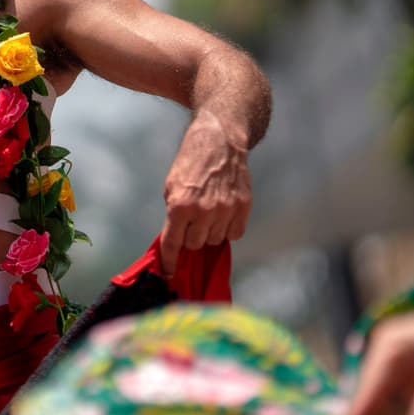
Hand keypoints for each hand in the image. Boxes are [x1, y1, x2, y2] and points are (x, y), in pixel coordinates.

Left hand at [159, 111, 251, 275]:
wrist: (219, 142)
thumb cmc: (190, 164)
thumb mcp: (170, 187)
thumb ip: (173, 215)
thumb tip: (175, 241)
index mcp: (180, 206)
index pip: (173, 244)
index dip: (170, 261)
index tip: (170, 272)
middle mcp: (203, 211)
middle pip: (195, 245)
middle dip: (190, 237)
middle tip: (191, 222)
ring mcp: (226, 210)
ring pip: (215, 240)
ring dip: (209, 232)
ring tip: (207, 212)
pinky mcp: (243, 207)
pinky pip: (234, 234)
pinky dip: (228, 229)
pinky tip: (222, 213)